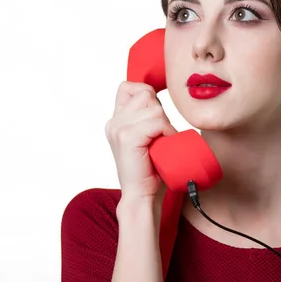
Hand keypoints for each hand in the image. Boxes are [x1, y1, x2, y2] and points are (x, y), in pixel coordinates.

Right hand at [105, 81, 177, 200]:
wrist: (142, 195)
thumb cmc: (151, 168)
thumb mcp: (147, 136)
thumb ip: (146, 117)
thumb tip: (157, 96)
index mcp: (116, 120)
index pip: (129, 87)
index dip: (147, 95)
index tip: (155, 118)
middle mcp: (114, 122)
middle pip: (146, 94)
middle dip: (160, 112)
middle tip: (159, 136)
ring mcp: (118, 128)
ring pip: (154, 108)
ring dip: (165, 124)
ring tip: (160, 143)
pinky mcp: (127, 137)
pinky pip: (157, 122)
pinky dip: (166, 132)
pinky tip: (163, 145)